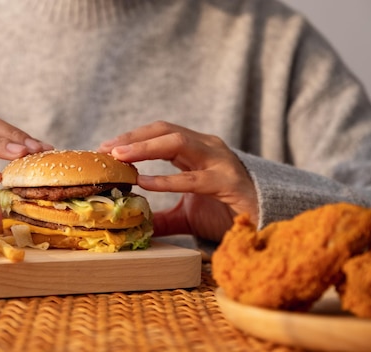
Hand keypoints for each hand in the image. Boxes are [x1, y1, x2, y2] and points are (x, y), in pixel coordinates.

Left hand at [98, 121, 257, 241]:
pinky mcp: (228, 183)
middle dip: (133, 137)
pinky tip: (144, 182)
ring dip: (145, 148)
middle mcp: (208, 148)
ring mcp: (220, 162)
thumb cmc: (227, 214)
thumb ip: (162, 216)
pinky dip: (166, 179)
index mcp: (197, 150)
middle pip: (165, 130)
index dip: (132, 137)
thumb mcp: (187, 215)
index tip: (104, 148)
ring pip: (177, 143)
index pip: (160, 133)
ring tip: (119, 157)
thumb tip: (134, 224)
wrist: (266, 225)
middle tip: (105, 149)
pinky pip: (193, 178)